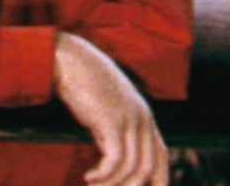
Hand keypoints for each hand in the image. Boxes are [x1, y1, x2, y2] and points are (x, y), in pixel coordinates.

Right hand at [54, 32, 168, 185]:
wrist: (67, 57)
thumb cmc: (81, 81)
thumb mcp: (103, 108)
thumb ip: (112, 130)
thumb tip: (110, 156)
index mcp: (143, 115)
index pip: (162, 156)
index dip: (158, 179)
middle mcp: (143, 118)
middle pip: (149, 168)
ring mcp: (129, 119)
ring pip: (133, 169)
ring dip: (112, 185)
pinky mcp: (111, 121)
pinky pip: (115, 160)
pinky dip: (103, 175)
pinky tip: (88, 177)